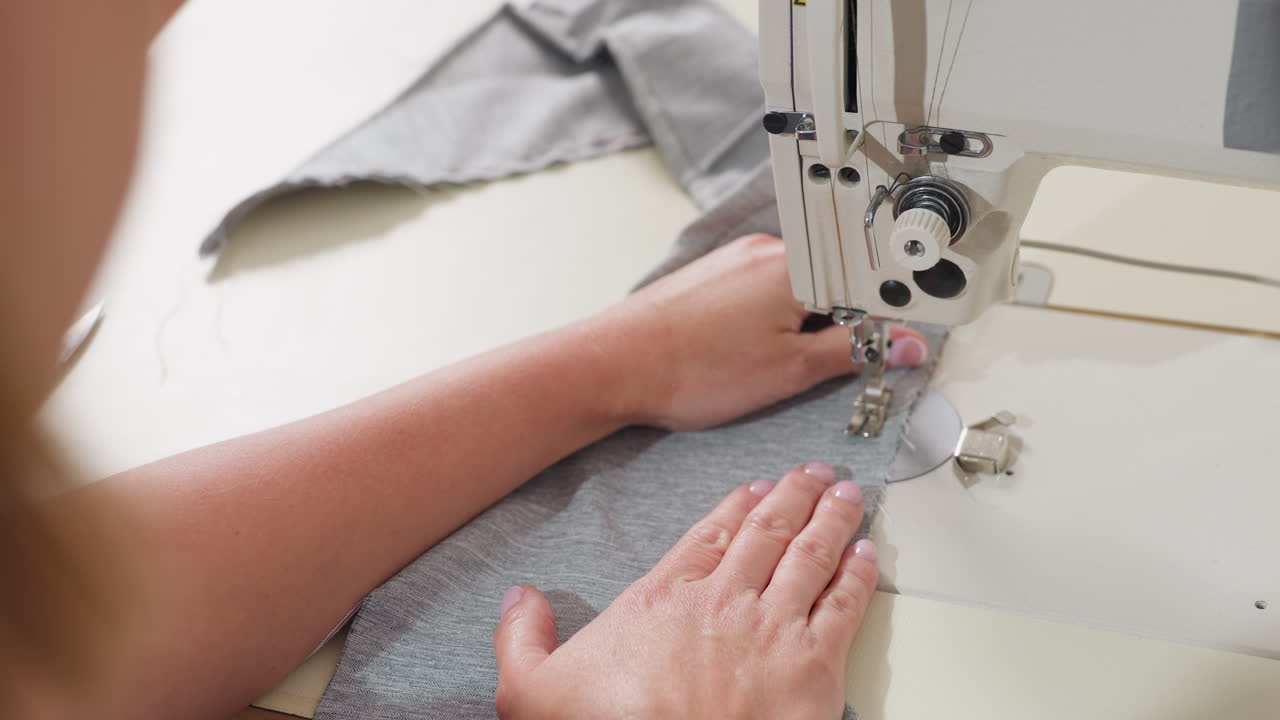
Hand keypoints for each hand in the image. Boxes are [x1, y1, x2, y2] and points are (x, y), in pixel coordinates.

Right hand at [493, 462, 876, 719]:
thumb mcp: (532, 691)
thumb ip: (523, 639)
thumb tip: (519, 599)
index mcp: (663, 600)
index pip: (708, 537)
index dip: (735, 507)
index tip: (753, 488)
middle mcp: (723, 603)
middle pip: (766, 533)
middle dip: (793, 496)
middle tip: (812, 473)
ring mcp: (772, 631)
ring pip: (810, 556)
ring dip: (831, 519)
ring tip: (845, 494)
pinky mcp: (813, 668)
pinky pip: (844, 605)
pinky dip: (859, 575)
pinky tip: (868, 554)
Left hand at [603, 234, 927, 430]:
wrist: (613, 365)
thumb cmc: (691, 368)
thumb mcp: (790, 370)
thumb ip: (855, 353)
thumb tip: (905, 347)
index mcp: (798, 266)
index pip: (868, 290)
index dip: (881, 327)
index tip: (887, 354)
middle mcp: (767, 250)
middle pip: (832, 288)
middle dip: (832, 330)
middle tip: (808, 371)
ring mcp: (735, 260)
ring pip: (793, 293)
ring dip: (795, 329)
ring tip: (760, 364)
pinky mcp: (711, 275)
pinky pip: (758, 295)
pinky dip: (762, 324)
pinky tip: (738, 352)